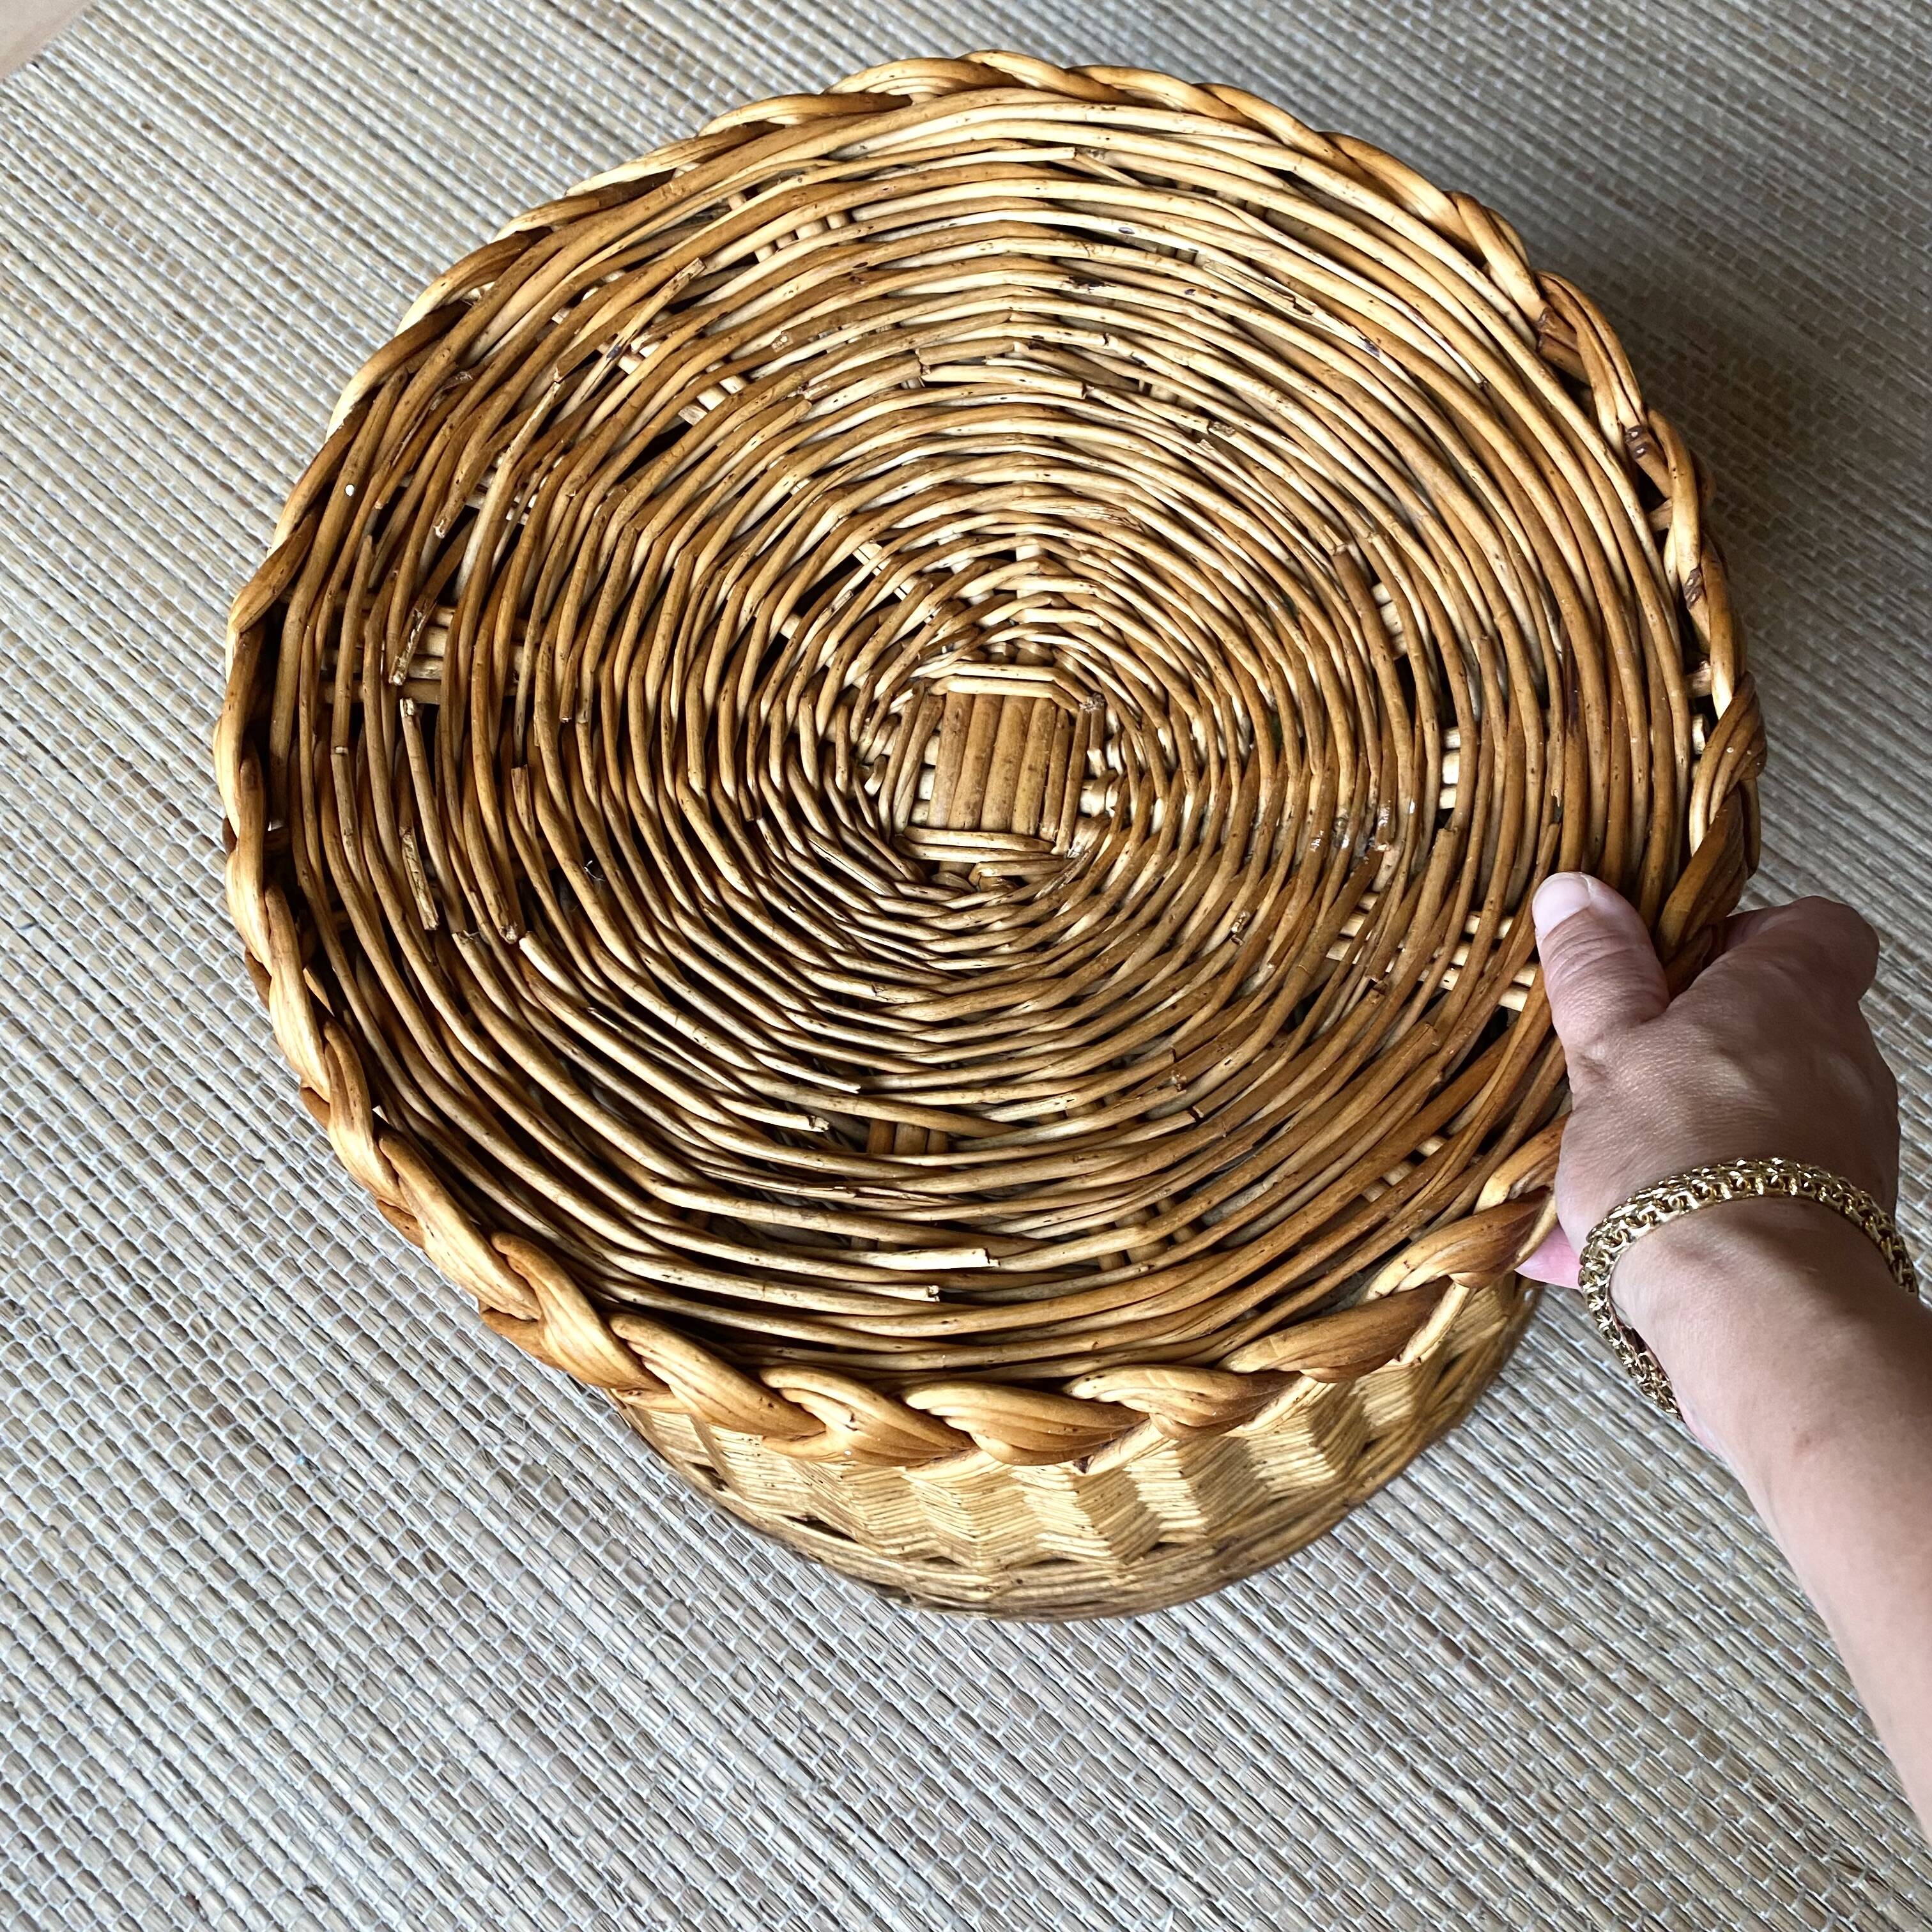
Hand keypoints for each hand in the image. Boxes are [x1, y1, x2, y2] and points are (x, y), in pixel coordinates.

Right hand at [1519, 876, 1901, 1436]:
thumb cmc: (1681, 1161)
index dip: (1744, 934)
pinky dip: (1681, 1207)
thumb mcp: (1607, 1050)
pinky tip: (1588, 1248)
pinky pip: (1746, 1193)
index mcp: (1788, 995)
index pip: (1815, 926)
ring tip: (1586, 1170)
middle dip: (1691, 1045)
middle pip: (1776, 1024)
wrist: (1751, 1308)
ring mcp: (1846, 1144)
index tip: (1672, 960)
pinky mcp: (1830, 1220)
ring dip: (1679, 1131)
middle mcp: (1839, 1060)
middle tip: (1613, 1066)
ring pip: (1756, 1114)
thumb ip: (1596, 972)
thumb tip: (1578, 893)